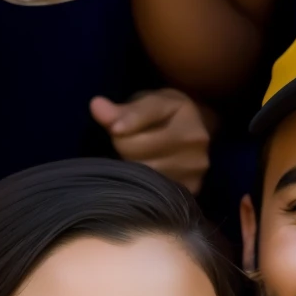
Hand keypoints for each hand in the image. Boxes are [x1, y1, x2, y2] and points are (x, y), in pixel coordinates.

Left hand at [91, 90, 211, 191]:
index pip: (141, 125)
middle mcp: (195, 145)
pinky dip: (144, 187)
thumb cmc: (167, 113)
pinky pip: (154, 194)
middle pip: (136, 154)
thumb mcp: (149, 101)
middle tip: (128, 142)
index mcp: (185, 116)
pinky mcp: (192, 190)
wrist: (198, 130)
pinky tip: (145, 176)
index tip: (113, 128)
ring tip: (138, 157)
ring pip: (142, 176)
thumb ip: (124, 109)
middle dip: (124, 148)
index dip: (120, 126)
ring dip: (132, 169)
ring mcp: (195, 170)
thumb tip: (96, 106)